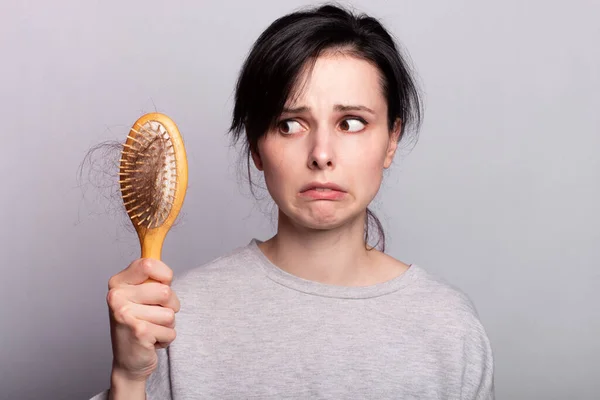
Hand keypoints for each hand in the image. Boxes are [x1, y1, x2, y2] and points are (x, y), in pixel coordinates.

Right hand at [106, 258, 179, 381]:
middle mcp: (116, 297)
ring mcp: (125, 314)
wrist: (129, 361)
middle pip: (165, 291)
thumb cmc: (140, 322)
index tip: (163, 284)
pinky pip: (170, 330)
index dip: (165, 275)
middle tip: (155, 315)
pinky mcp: (137, 332)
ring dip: (167, 324)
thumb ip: (151, 276)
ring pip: (170, 313)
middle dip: (170, 306)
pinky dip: (166, 338)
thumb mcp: (141, 295)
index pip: (149, 264)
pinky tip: (150, 341)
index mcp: (118, 282)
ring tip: (151, 328)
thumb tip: (156, 240)